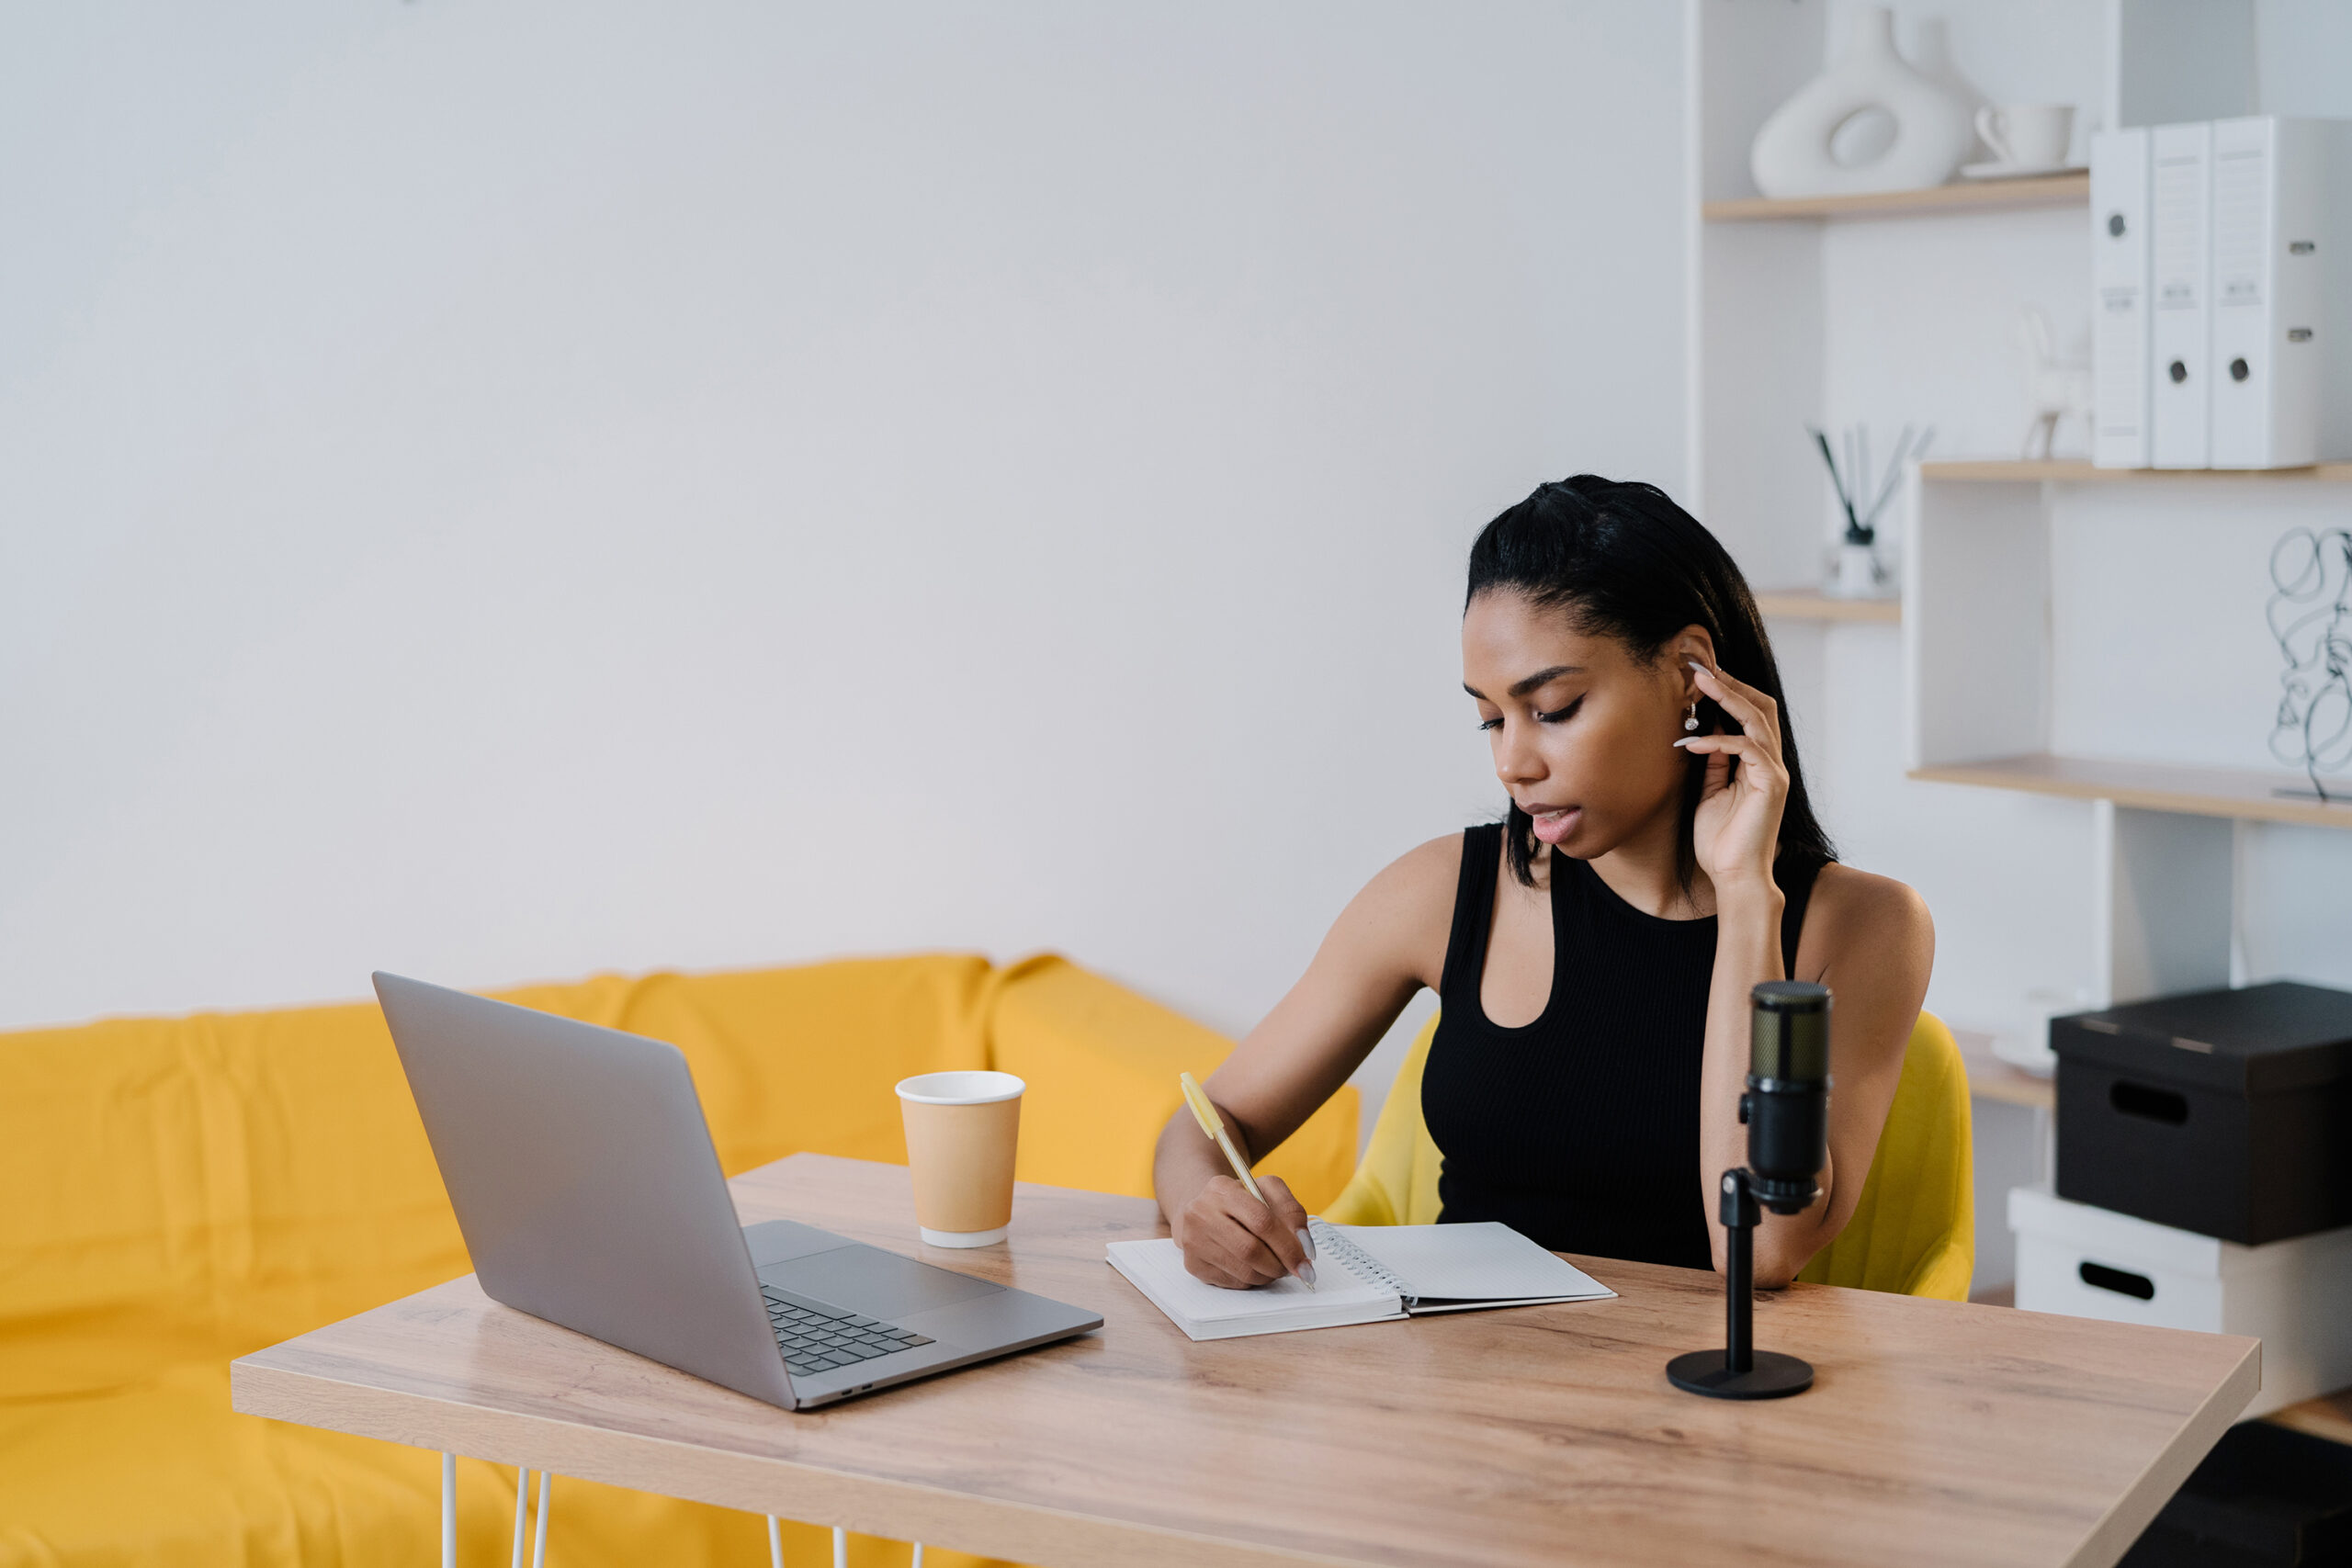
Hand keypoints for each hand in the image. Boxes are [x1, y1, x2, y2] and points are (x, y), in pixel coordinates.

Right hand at [1172, 1174, 1316, 1288]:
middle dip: (1280, 1265)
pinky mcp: (1193, 1264)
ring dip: (1268, 1275)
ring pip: (1243, 1271)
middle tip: (1293, 1268)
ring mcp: (1193, 1241)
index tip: (1306, 1261)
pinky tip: (1253, 1267)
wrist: (1205, 1211)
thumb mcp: (1268, 1192)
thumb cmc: (1243, 1202)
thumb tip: (1304, 1247)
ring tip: (1274, 1266)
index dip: (1288, 1245)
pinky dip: (1252, 1280)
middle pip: (1251, 1250)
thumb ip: (1292, 1212)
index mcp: (1222, 1189)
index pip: (1262, 1221)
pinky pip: (1233, 1283)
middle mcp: (1201, 1213)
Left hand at [1676, 660, 1788, 901]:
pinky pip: (1747, 748)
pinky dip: (1719, 740)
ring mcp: (1774, 773)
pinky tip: (1693, 741)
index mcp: (1758, 764)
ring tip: (1698, 682)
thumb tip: (1706, 737)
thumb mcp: (1710, 794)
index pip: (1751, 715)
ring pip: (1758, 720)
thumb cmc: (1720, 842)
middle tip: (1701, 666)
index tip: (1700, 675)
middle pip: (1761, 707)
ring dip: (1727, 697)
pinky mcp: (1771, 785)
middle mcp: (1771, 764)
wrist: (1734, 877)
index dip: (1729, 691)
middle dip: (1732, 683)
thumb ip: (1714, 765)